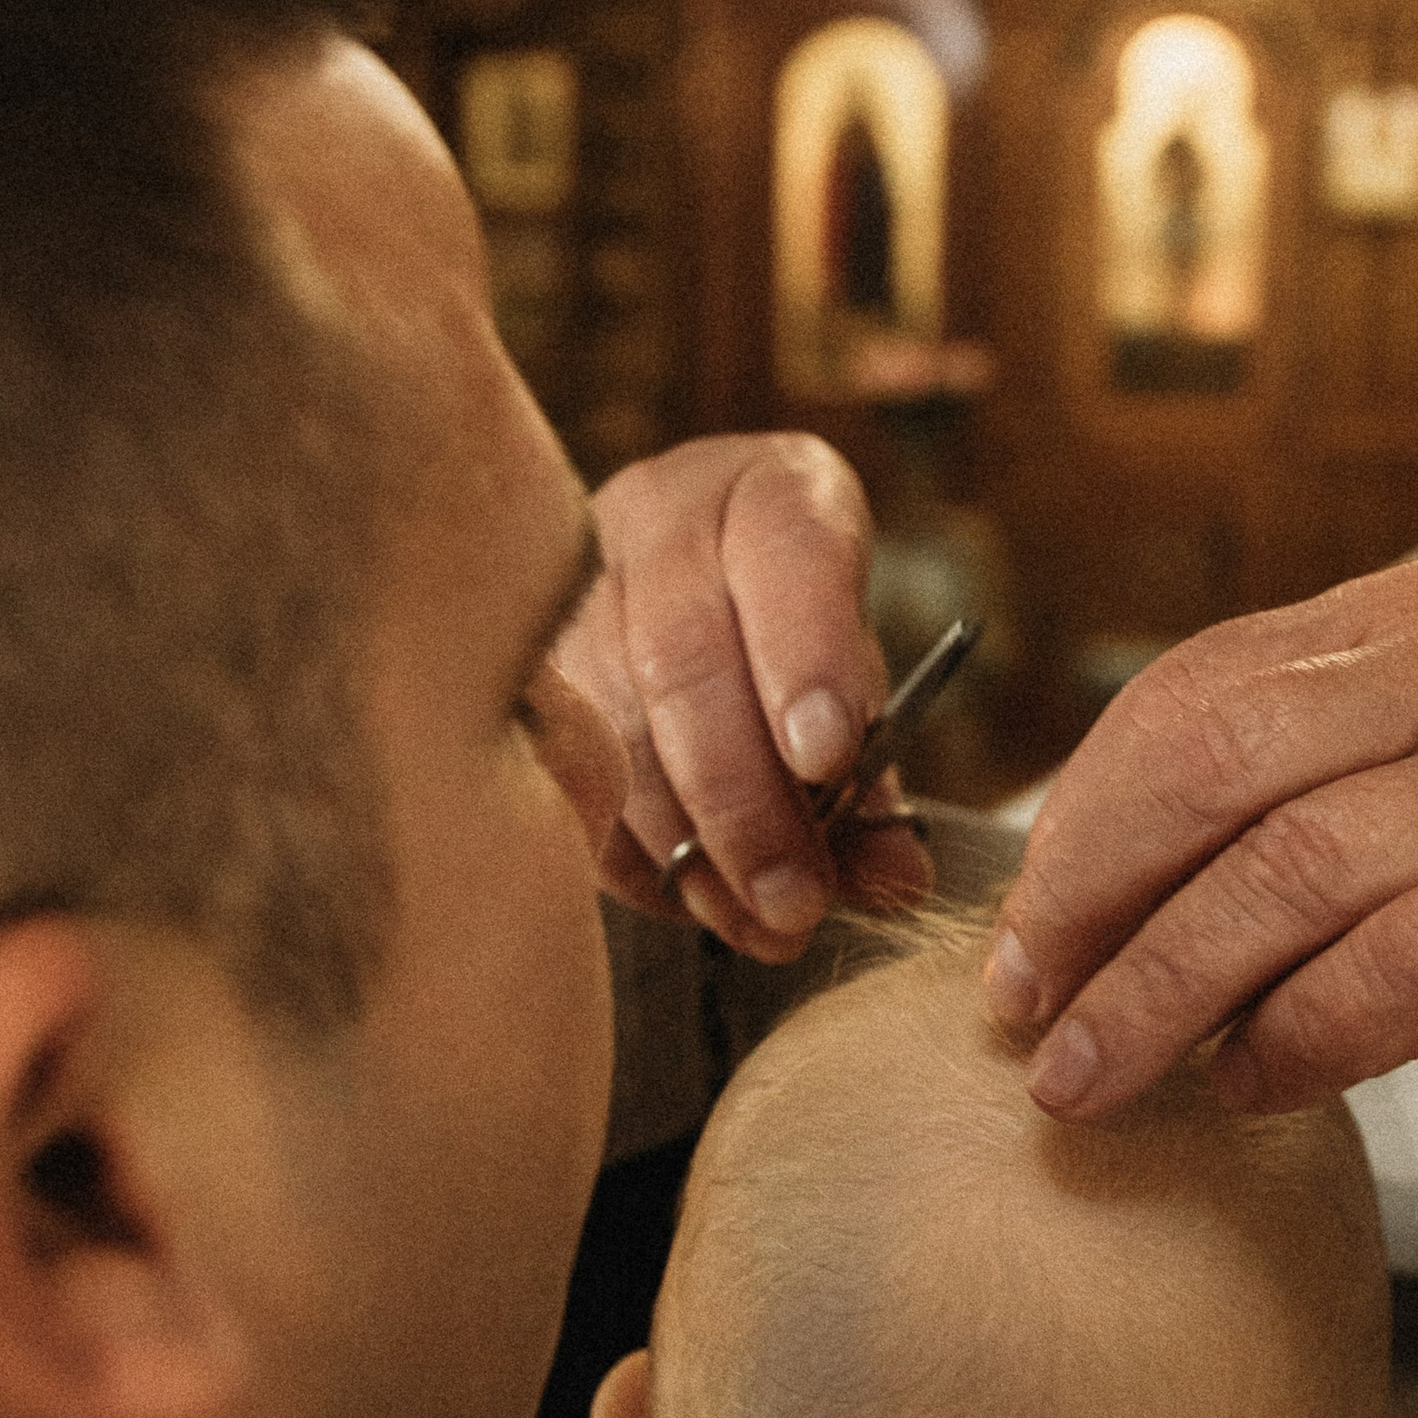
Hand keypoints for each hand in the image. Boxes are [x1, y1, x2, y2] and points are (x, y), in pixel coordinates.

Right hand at [556, 433, 927, 960]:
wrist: (694, 572)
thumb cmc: (796, 629)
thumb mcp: (856, 671)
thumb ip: (874, 773)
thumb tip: (893, 880)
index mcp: (771, 492)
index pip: (784, 554)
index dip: (802, 657)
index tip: (828, 759)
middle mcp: (661, 517)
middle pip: (684, 658)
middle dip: (745, 800)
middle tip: (797, 901)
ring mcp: (575, 587)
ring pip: (613, 723)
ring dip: (689, 846)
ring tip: (759, 924)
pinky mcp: (524, 662)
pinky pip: (563, 772)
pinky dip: (630, 854)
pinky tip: (691, 901)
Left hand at [983, 562, 1417, 1131]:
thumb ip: (1282, 799)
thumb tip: (1069, 899)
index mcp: (1415, 621)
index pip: (1195, 692)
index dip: (1083, 817)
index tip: (1020, 932)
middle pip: (1216, 766)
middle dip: (1093, 898)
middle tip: (1026, 1007)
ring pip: (1287, 877)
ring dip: (1164, 993)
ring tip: (1093, 1078)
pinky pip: (1387, 975)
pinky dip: (1295, 1043)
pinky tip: (1250, 1089)